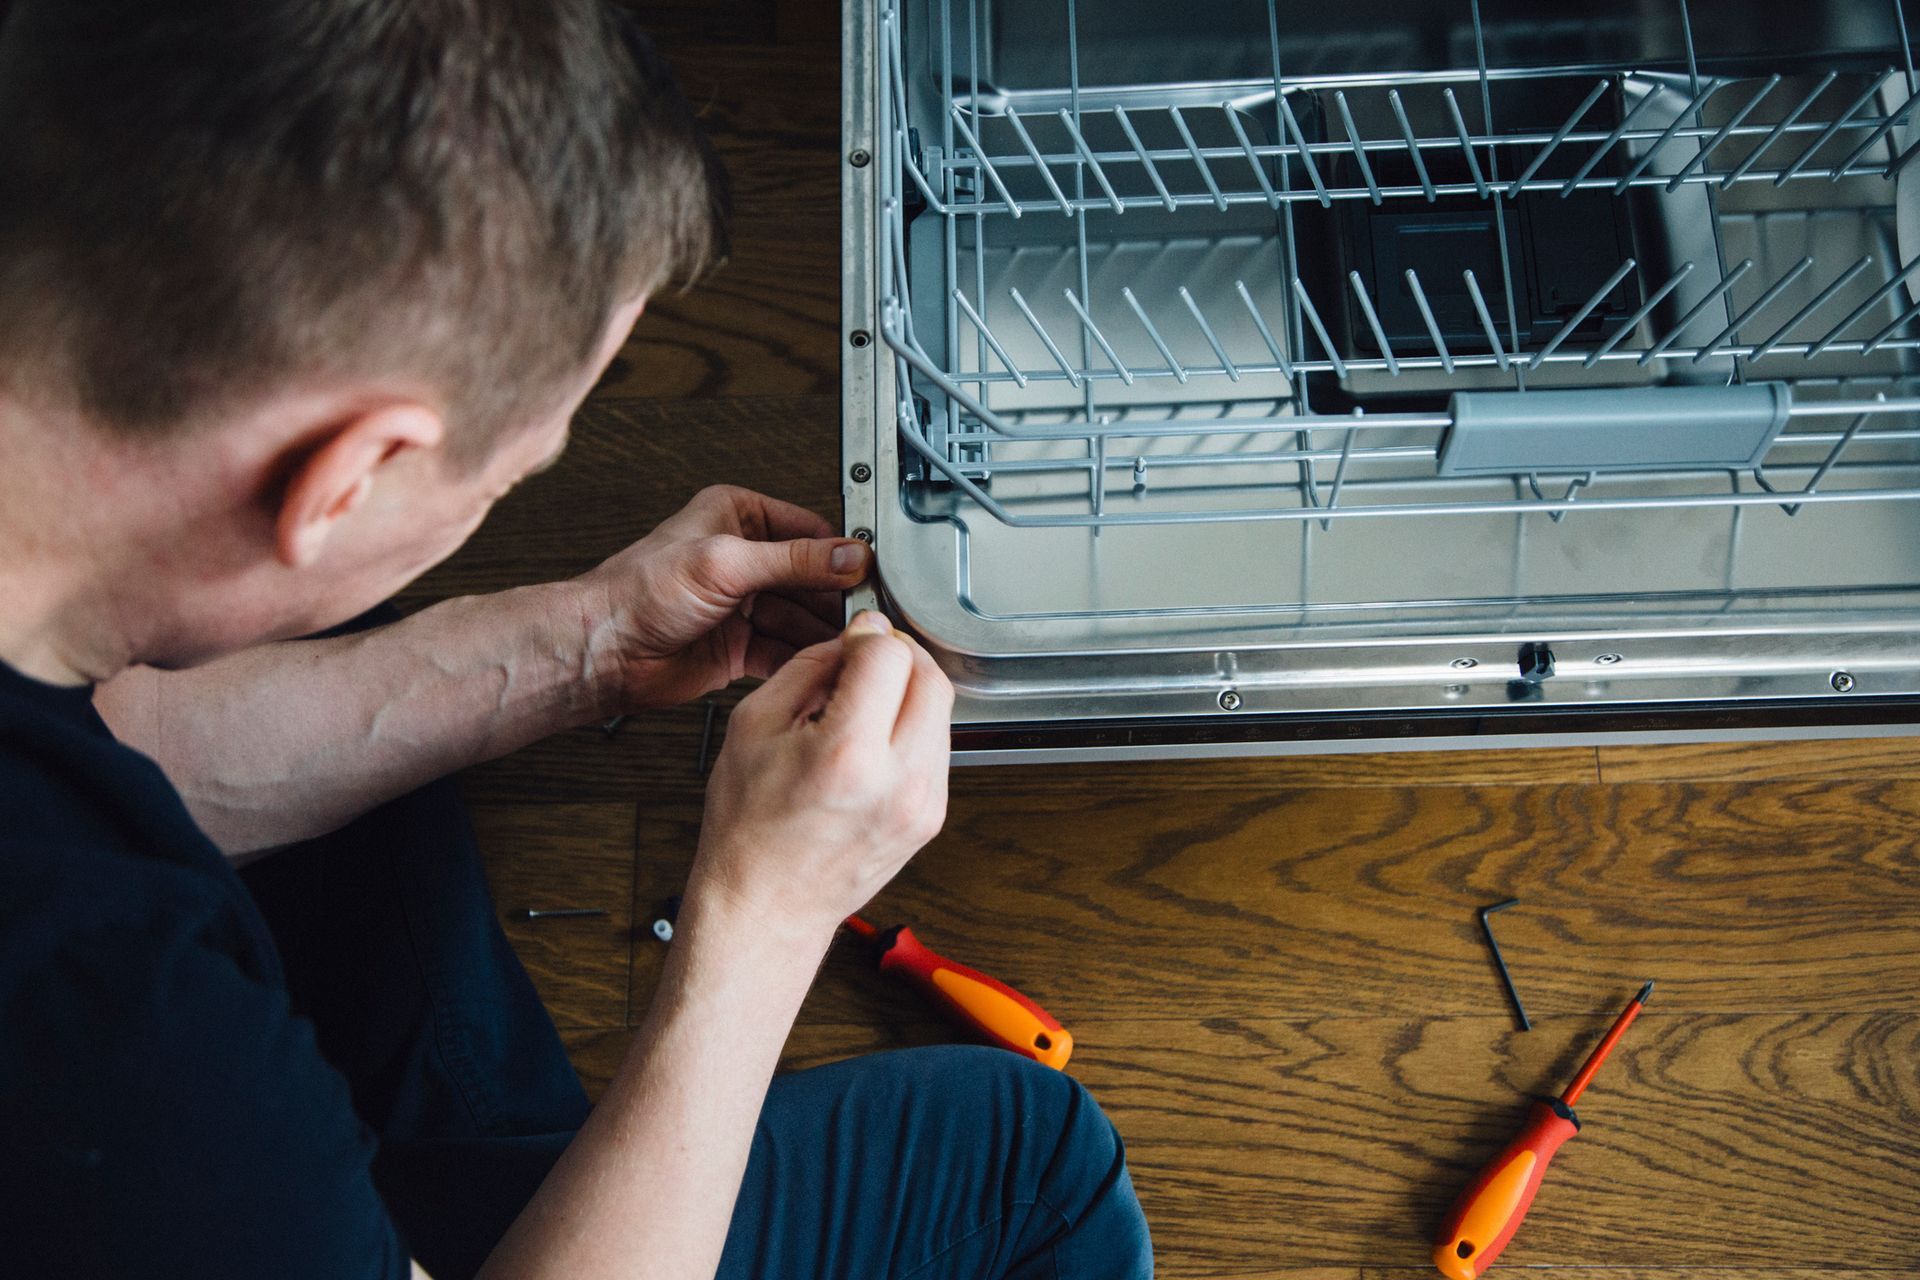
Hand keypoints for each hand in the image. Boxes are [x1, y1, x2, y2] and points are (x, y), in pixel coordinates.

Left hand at [572, 486, 871, 712]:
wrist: (603, 652)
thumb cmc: (638, 594)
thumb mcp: (725, 563)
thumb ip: (793, 560)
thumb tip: (848, 555)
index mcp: (739, 516)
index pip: (811, 532)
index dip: (842, 555)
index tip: (873, 575)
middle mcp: (745, 558)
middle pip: (813, 578)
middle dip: (837, 601)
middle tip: (868, 619)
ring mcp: (745, 604)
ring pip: (804, 618)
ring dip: (825, 634)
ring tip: (852, 646)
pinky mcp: (742, 646)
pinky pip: (787, 650)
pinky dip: (806, 660)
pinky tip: (825, 666)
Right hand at [687, 611, 953, 945]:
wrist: (767, 906)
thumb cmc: (749, 829)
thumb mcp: (754, 725)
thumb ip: (811, 667)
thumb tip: (857, 637)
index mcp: (847, 754)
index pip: (891, 655)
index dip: (868, 638)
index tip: (852, 644)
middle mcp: (897, 780)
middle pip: (932, 677)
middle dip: (899, 658)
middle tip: (864, 665)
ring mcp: (922, 803)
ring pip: (943, 710)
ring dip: (908, 693)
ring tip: (860, 712)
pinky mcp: (931, 816)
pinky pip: (937, 747)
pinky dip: (911, 730)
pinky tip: (871, 745)